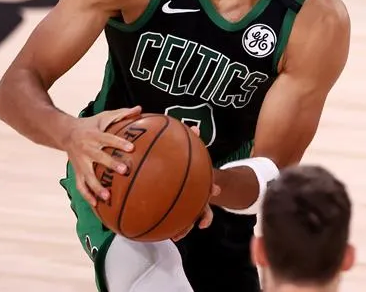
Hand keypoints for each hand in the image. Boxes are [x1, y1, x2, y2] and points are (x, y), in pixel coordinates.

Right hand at [62, 105, 141, 205]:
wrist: (65, 133)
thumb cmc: (91, 125)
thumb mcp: (104, 117)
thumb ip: (122, 114)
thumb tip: (140, 109)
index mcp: (94, 135)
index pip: (108, 138)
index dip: (119, 143)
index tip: (131, 148)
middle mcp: (86, 149)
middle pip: (99, 157)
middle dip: (111, 164)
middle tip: (124, 171)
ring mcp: (80, 163)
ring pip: (87, 176)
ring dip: (97, 187)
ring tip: (108, 196)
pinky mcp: (77, 172)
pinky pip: (80, 186)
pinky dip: (87, 195)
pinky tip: (97, 204)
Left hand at [172, 126, 219, 241]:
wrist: (191, 179)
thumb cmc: (190, 164)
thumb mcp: (192, 153)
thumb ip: (192, 141)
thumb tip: (195, 128)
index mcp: (203, 184)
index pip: (211, 187)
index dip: (214, 189)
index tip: (215, 191)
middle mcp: (198, 198)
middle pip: (204, 210)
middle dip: (203, 217)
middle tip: (200, 222)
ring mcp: (188, 208)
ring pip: (188, 221)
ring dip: (184, 229)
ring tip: (176, 237)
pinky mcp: (174, 212)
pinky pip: (168, 221)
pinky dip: (161, 226)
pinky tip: (150, 230)